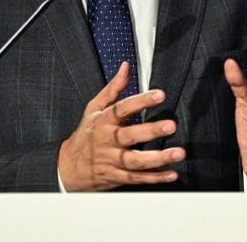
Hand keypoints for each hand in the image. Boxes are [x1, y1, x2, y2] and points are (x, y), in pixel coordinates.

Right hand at [57, 62, 183, 190]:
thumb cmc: (86, 134)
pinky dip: (154, 178)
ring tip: (178, 153)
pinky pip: (136, 178)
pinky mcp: (116, 177)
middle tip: (171, 126)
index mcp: (103, 122)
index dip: (141, 101)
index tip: (160, 94)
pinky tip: (171, 174)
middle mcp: (107, 141)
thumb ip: (113, 89)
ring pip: (135, 161)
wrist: (67, 167)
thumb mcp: (94, 109)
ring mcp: (111, 161)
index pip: (122, 108)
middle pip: (129, 136)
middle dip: (150, 131)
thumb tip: (126, 67)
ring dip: (158, 158)